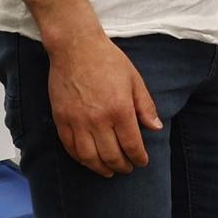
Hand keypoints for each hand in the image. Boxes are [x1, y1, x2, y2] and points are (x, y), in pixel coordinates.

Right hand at [43, 30, 163, 175]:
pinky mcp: (61, 119)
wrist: (75, 47)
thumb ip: (145, 106)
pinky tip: (89, 160)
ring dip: (101, 169)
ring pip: (89, 157)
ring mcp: (77, 121)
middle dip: (122, 166)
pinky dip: (81, 159)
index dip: (138, 158)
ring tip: (109, 171)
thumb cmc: (107, 60)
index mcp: (120, 109)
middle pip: (111, 155)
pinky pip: (70, 147)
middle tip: (127, 168)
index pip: (131, 145)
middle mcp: (98, 119)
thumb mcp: (134, 79)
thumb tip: (155, 128)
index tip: (142, 162)